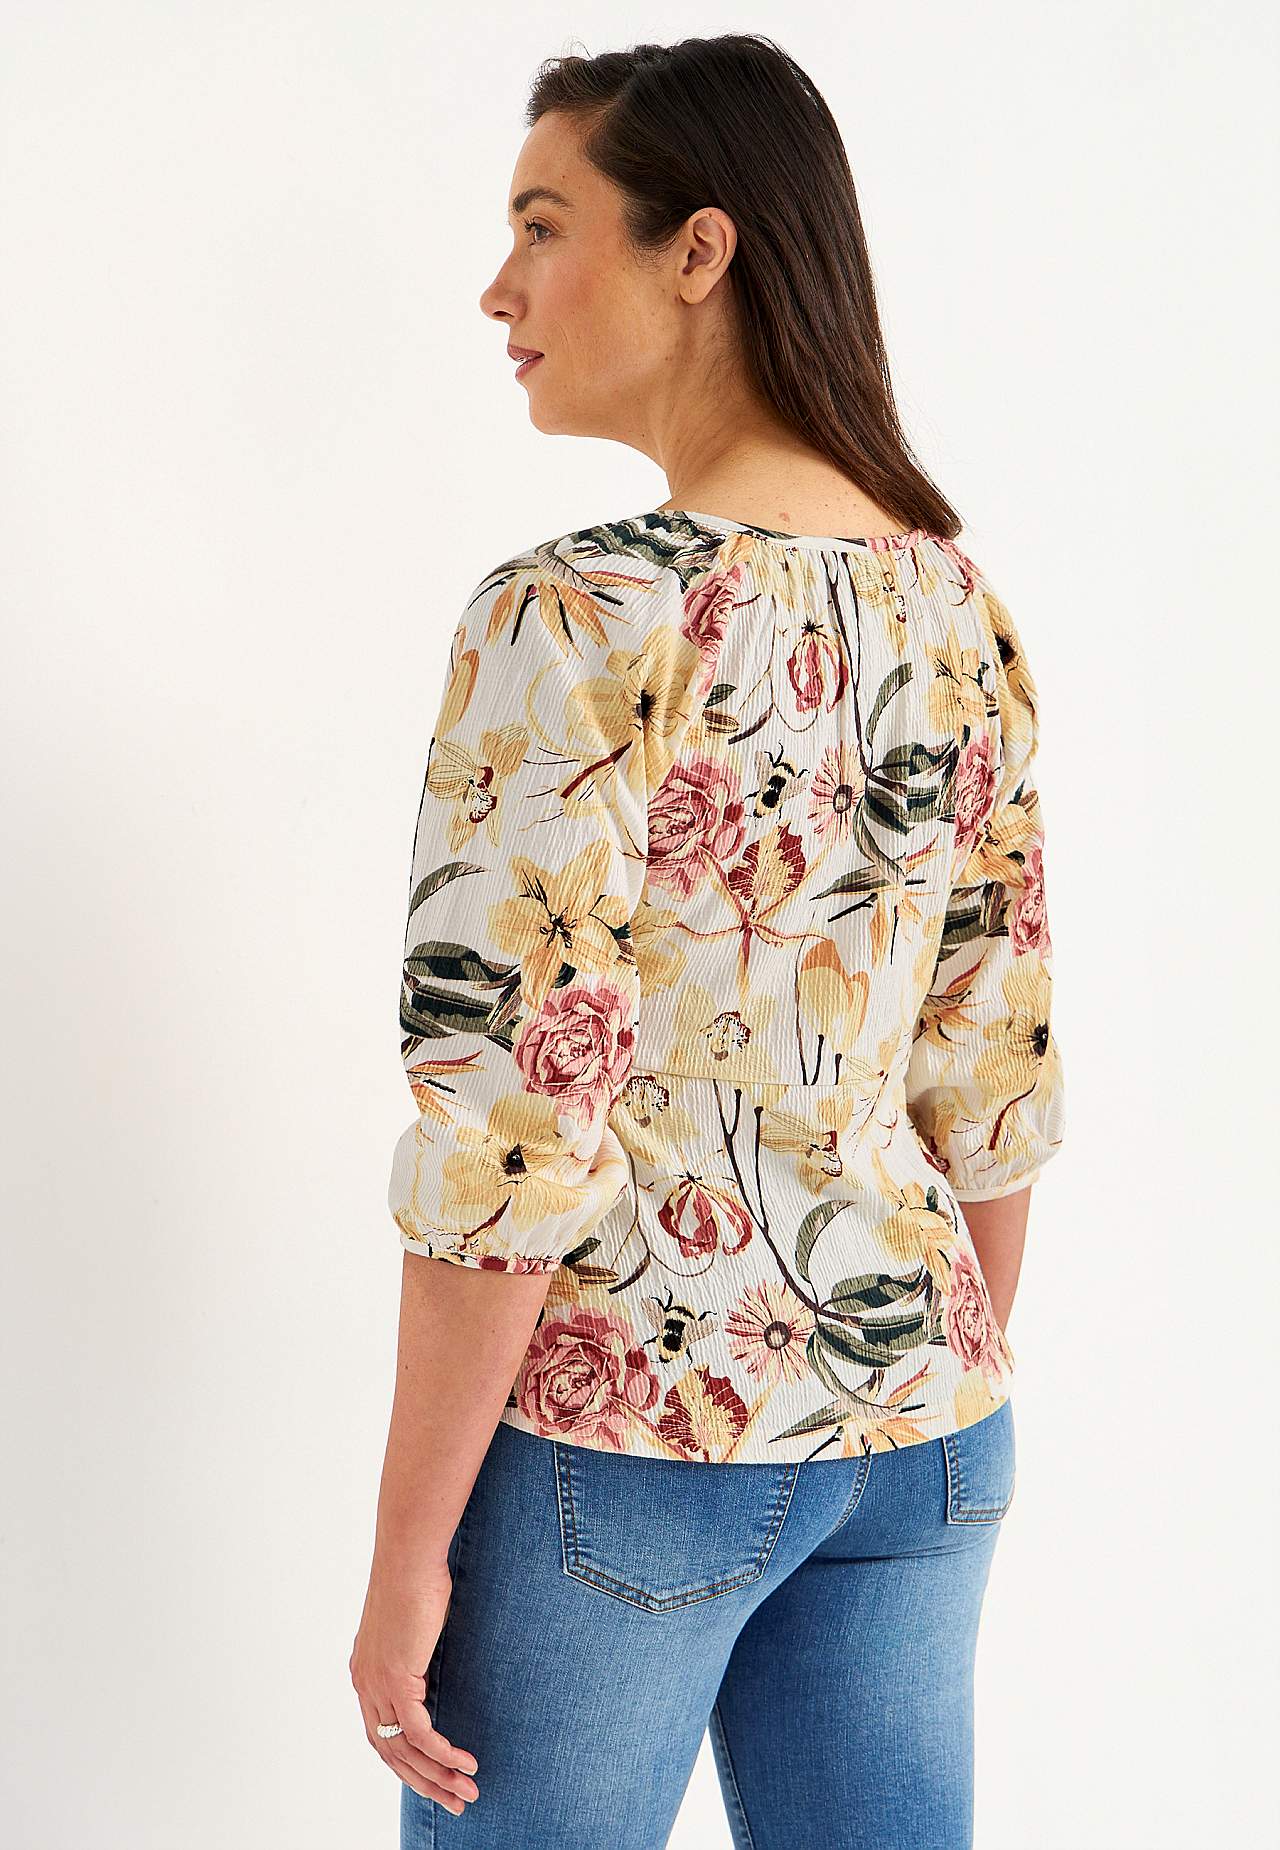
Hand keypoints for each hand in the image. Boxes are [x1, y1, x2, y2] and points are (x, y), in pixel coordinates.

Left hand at [350, 1563, 479, 1813]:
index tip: (435, 1778)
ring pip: (406, 1750)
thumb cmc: (417, 1580)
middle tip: (455, 1802)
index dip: (407, 1763)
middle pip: (391, 1753)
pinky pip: (419, 1732)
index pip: (381, 1735)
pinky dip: (443, 1753)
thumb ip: (415, 1652)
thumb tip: (431, 1662)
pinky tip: (464, 1763)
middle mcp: (365, 1684)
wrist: (409, 1556)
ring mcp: (378, 1684)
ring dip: (438, 1776)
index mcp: (365, 1674)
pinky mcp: (397, 1680)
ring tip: (466, 1792)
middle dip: (425, 1782)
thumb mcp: (414, 1626)